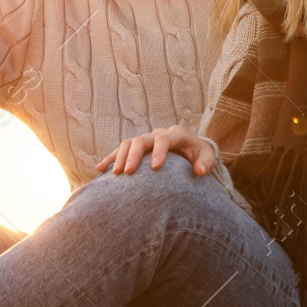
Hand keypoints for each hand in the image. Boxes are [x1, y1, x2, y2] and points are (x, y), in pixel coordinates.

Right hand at [97, 124, 216, 176]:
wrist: (191, 150)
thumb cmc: (199, 155)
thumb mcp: (207, 156)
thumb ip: (206, 162)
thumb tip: (199, 171)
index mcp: (175, 134)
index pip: (164, 139)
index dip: (159, 151)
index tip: (155, 168)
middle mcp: (157, 134)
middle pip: (141, 140)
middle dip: (134, 155)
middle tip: (128, 172)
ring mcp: (146, 140)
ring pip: (128, 144)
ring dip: (119, 157)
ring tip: (115, 173)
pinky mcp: (137, 148)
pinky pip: (120, 151)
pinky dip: (110, 159)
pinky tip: (99, 169)